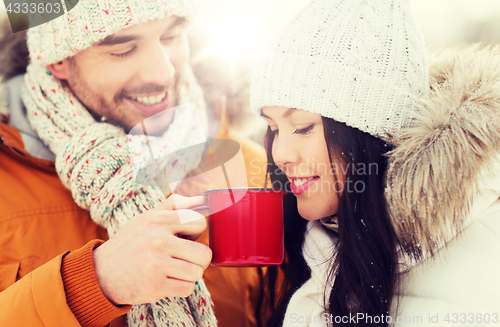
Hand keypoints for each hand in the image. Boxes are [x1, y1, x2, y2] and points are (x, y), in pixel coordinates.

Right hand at [93, 194, 210, 304]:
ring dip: (189, 275)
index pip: (199, 223)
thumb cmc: (129, 244)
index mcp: (158, 221)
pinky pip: (187, 288)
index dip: (196, 233)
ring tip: (174, 271)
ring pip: (197, 272)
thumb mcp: (146, 219)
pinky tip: (167, 282)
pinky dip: (180, 288)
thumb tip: (202, 200)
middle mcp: (158, 240)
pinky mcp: (155, 286)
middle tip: (185, 260)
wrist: (100, 274)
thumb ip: (174, 206)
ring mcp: (157, 264)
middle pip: (204, 253)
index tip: (185, 239)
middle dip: (199, 260)